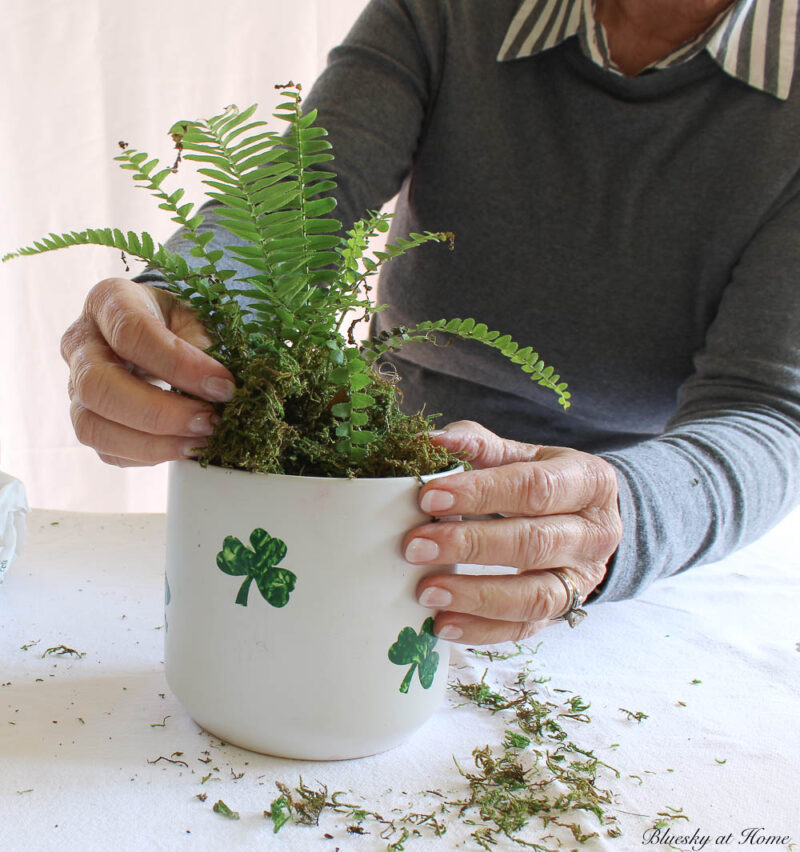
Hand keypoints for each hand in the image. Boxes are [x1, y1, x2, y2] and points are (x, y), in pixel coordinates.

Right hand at [60, 277, 235, 466]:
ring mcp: (76, 385)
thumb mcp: (197, 315)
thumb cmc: (181, 320)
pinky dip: (148, 455)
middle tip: (209, 421)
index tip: (224, 386)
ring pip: (92, 426)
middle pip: (98, 386)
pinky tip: (183, 447)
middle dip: (159, 412)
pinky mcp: (89, 418)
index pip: (130, 333)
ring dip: (152, 443)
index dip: (180, 365)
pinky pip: (107, 449)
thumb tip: (228, 391)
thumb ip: (208, 346)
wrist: (162, 330)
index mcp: (109, 302)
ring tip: (200, 442)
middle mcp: (81, 343)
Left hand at [404, 421, 622, 644]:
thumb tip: (429, 441)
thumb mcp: (521, 455)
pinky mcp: (565, 611)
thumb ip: (478, 445)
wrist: (587, 518)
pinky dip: (482, 630)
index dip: (481, 494)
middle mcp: (595, 534)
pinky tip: (444, 623)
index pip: (534, 488)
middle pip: (533, 543)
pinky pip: (525, 628)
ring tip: (426, 591)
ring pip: (534, 595)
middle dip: (470, 546)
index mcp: (588, 481)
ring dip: (475, 595)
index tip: (429, 498)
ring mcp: (584, 579)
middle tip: (415, 546)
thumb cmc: (543, 480)